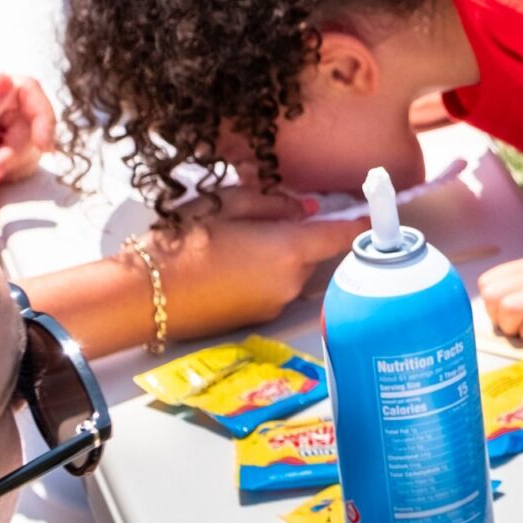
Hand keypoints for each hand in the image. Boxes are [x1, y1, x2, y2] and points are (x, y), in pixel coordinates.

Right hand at [150, 192, 359, 341]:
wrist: (144, 296)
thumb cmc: (181, 242)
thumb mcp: (225, 204)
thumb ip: (273, 203)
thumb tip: (304, 208)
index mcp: (288, 249)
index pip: (340, 236)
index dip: (361, 224)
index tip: (378, 214)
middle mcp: (291, 282)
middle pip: (313, 254)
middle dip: (298, 237)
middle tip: (260, 221)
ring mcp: (274, 305)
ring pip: (292, 273)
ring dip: (277, 258)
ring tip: (234, 244)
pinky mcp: (257, 319)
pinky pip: (273, 290)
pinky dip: (262, 277)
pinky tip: (226, 268)